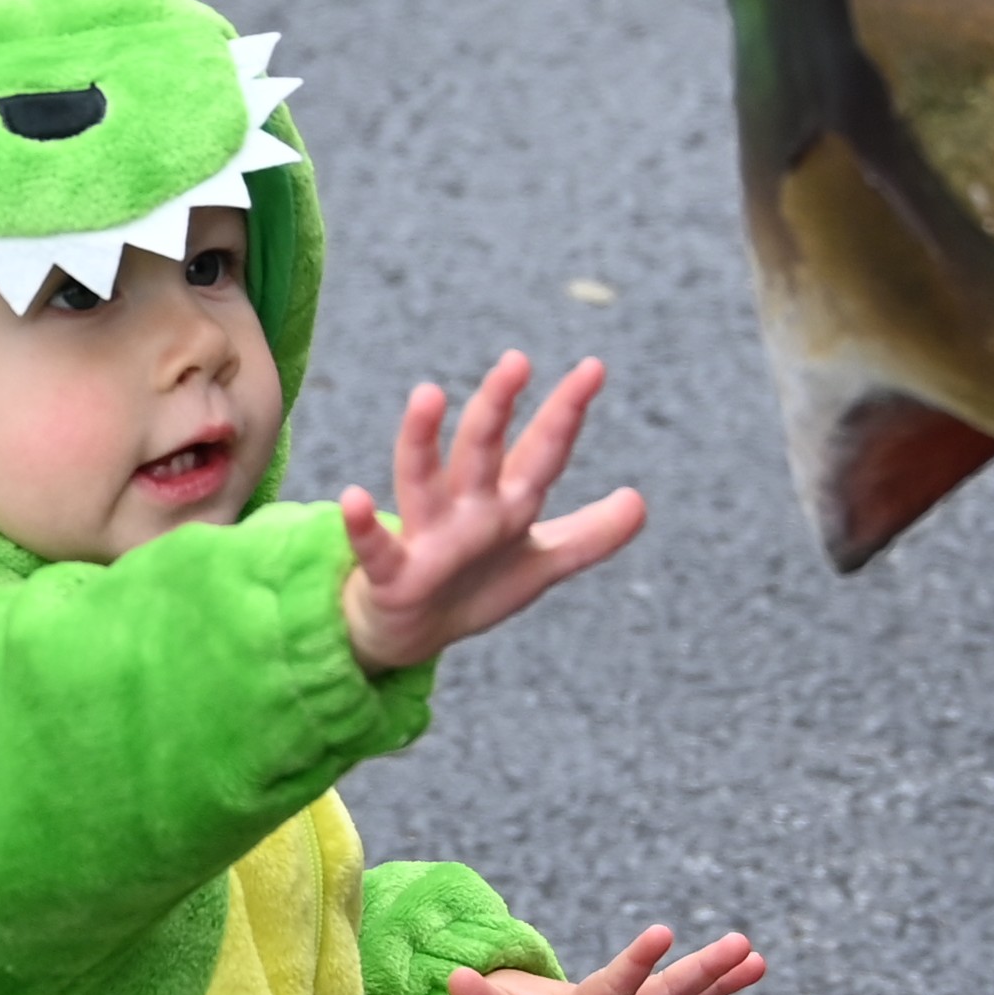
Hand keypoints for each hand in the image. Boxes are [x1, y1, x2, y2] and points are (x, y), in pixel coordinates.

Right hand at [340, 352, 646, 671]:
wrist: (414, 634)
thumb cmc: (476, 586)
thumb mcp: (540, 565)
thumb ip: (589, 536)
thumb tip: (640, 502)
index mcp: (506, 503)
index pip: (542, 451)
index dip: (567, 412)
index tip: (594, 367)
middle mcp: (467, 509)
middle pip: (482, 450)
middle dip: (498, 406)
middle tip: (516, 360)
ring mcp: (427, 536)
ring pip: (422, 480)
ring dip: (421, 438)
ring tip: (428, 393)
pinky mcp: (392, 573)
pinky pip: (376, 548)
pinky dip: (363, 525)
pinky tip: (354, 497)